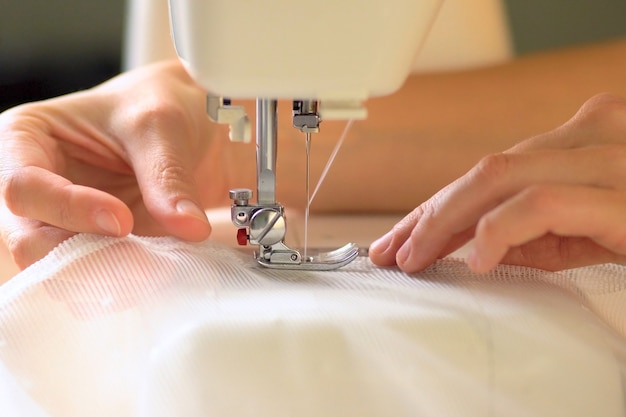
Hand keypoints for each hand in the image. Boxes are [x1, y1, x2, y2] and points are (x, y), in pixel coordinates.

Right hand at [0, 61, 227, 268]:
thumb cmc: (154, 105)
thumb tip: (188, 228)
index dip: (68, 209)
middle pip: (29, 240)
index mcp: (24, 140)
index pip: (22, 187)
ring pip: (57, 270)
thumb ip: (167, 176)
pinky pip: (93, 279)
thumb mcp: (160, 124)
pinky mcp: (93, 247)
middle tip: (140, 261)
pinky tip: (153, 276)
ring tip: (152, 270)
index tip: (121, 220)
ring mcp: (62, 223)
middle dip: (80, 256)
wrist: (183, 122)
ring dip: (103, 277)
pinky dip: (121, 283)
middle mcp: (34, 188)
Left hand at [370, 93, 625, 272]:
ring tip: (415, 256)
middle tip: (391, 250)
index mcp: (583, 139)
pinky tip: (473, 258)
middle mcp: (595, 134)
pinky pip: (542, 203)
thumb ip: (538, 229)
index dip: (437, 204)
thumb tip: (473, 242)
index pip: (491, 171)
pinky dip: (498, 228)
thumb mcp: (590, 230)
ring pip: (501, 176)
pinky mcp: (624, 194)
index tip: (399, 236)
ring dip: (445, 219)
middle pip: (487, 170)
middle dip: (429, 212)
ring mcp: (611, 158)